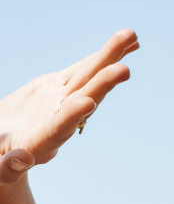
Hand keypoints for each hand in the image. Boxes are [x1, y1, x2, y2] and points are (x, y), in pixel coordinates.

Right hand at [0, 29, 138, 184]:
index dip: (72, 116)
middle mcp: (59, 121)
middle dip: (102, 84)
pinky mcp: (58, 88)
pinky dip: (105, 57)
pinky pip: (85, 70)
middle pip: (84, 99)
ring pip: (89, 78)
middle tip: (125, 71)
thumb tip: (23, 158)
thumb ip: (6, 166)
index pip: (59, 128)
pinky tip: (127, 44)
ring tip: (131, 37)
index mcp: (42, 142)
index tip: (87, 104)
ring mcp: (62, 102)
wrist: (4, 149)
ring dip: (111, 59)